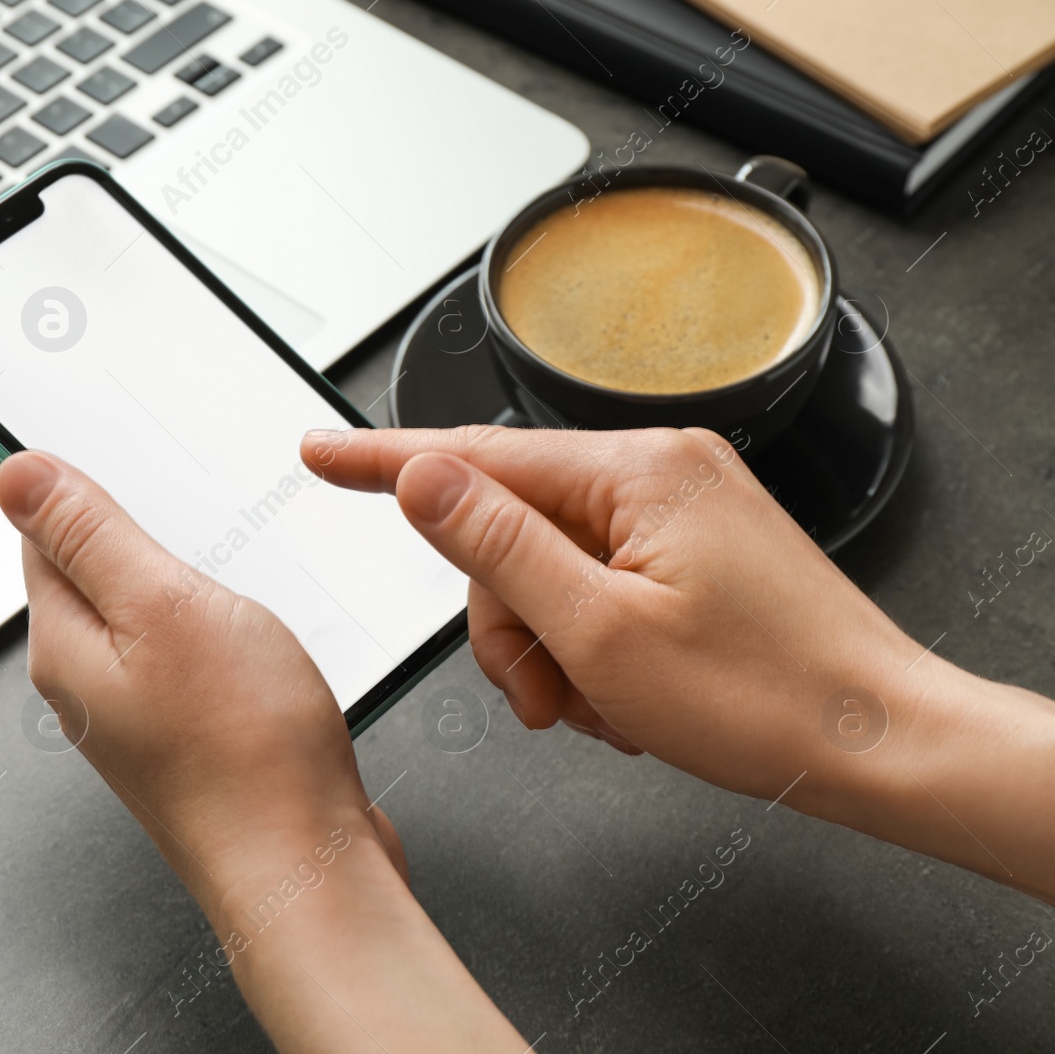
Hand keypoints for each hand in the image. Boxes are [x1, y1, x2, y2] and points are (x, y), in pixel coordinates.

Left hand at [0, 451, 532, 1051]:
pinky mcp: (187, 735)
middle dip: (132, 530)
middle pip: (89, 574)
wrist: (304, 865)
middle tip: (181, 494)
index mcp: (65, 644)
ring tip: (222, 561)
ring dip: (179, 580)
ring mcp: (138, 714)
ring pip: (143, 615)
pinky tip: (247, 629)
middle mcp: (88, 684)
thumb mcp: (163, 605)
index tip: (110, 446)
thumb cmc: (245, 750)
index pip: (41, 534)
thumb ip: (89, 534)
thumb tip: (15, 474)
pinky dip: (211, 626)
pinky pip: (184, 656)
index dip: (75, 483)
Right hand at [303, 425, 922, 799]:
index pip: (474, 455)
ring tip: (599, 709)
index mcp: (635, 472)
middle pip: (510, 531)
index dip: (382, 462)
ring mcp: (680, 511)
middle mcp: (659, 472)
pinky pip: (597, 584)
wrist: (879, 742)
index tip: (318, 454)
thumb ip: (497, 545)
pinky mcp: (693, 549)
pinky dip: (591, 648)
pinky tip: (627, 697)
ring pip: (549, 570)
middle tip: (541, 695)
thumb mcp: (599, 633)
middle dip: (508, 623)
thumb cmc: (766, 698)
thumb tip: (421, 476)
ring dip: (552, 649)